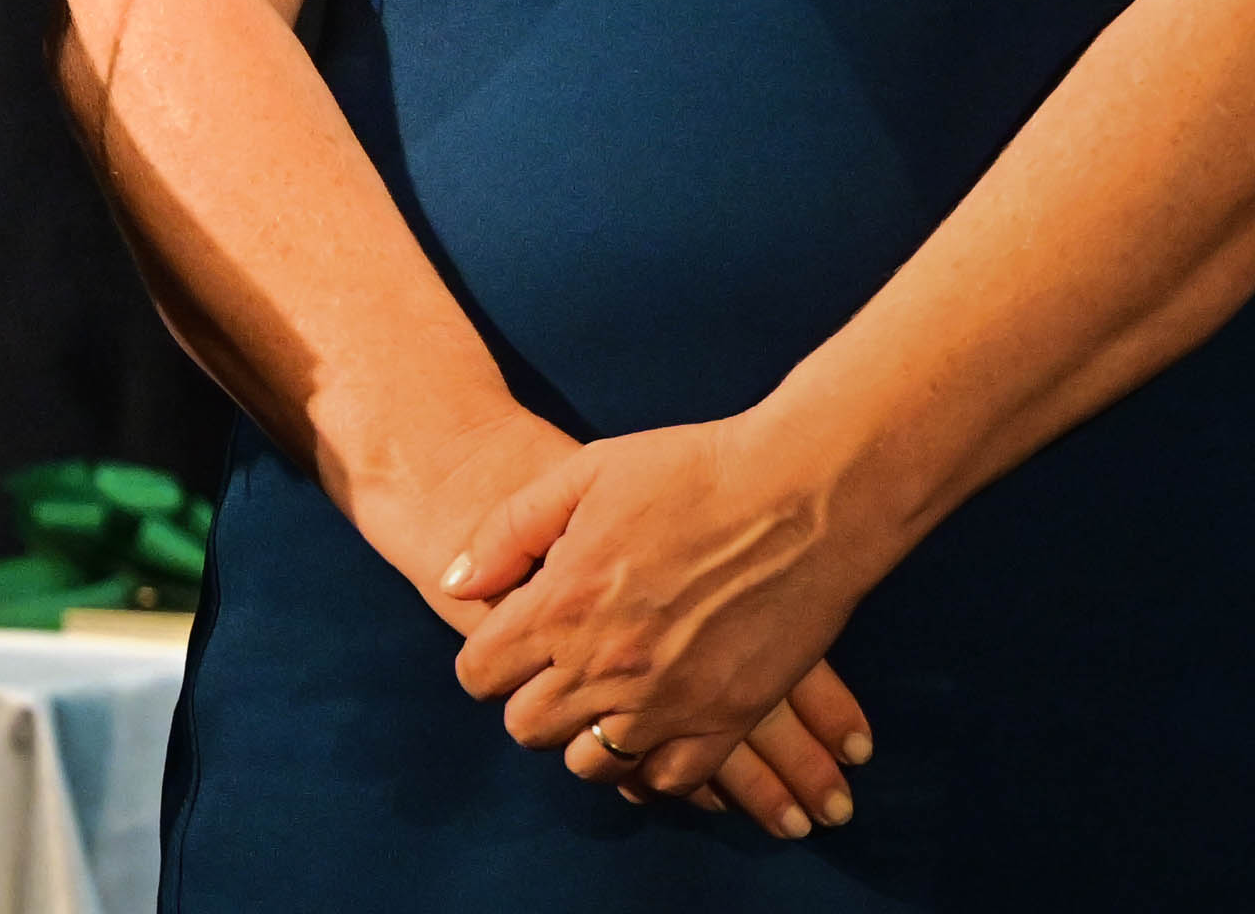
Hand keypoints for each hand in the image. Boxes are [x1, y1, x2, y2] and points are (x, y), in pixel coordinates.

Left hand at [446, 415, 892, 825]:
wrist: (802, 496)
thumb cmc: (689, 472)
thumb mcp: (579, 475)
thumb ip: (506, 535)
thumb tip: (453, 583)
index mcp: (560, 605)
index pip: (479, 674)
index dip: (485, 663)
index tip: (508, 647)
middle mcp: (605, 666)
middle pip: (527, 729)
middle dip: (531, 703)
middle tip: (558, 672)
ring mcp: (668, 701)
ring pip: (593, 765)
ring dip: (589, 737)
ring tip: (607, 700)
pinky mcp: (728, 720)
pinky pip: (672, 781)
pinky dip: (657, 765)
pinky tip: (659, 728)